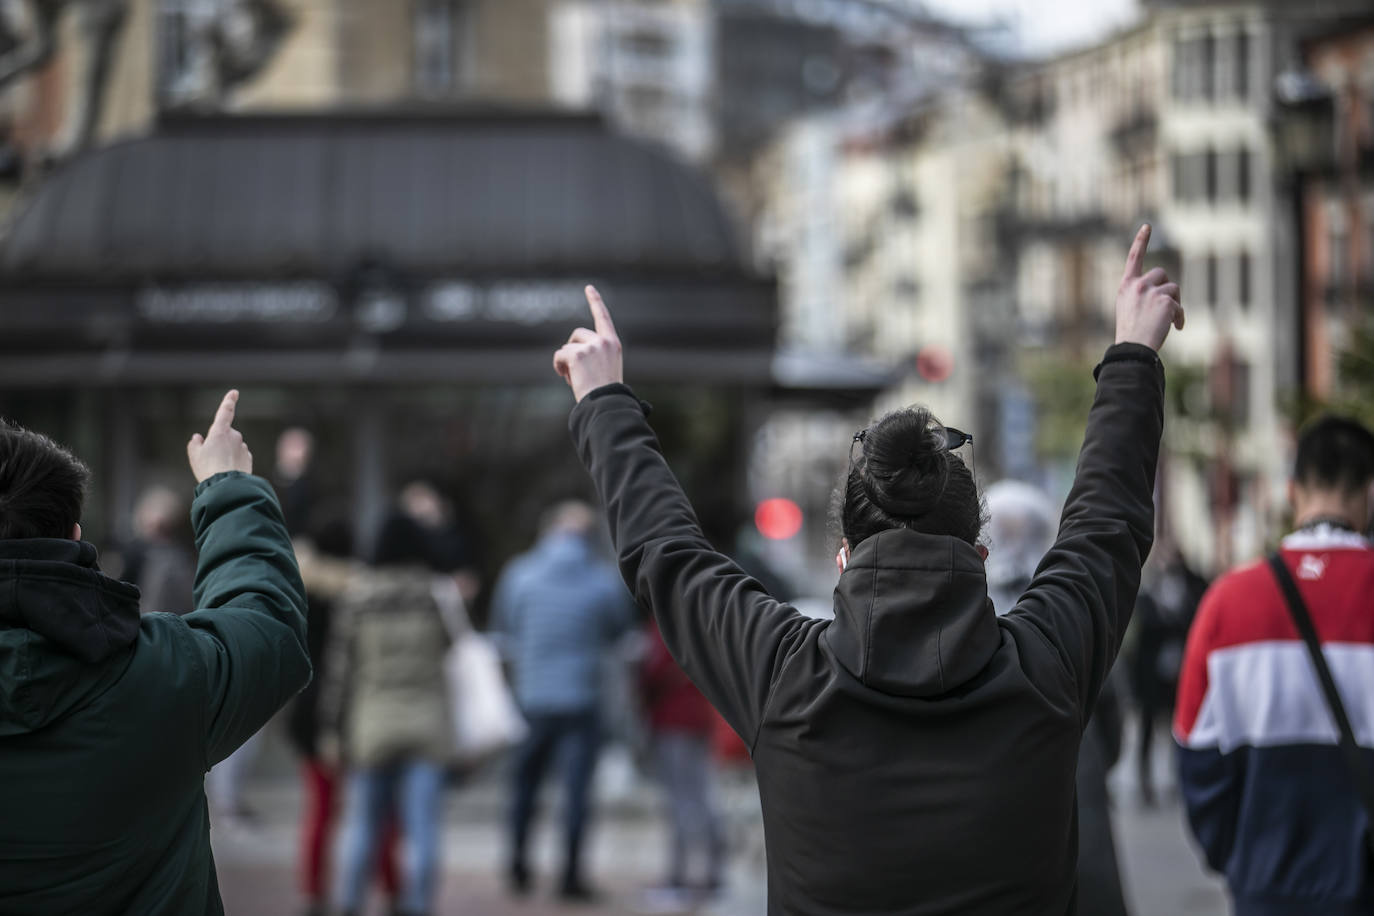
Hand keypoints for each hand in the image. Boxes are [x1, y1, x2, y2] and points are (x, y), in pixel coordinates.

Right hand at [186, 390, 252, 482]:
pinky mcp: (248, 458)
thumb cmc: (208, 468)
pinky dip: (234, 462)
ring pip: (232, 447)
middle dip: (219, 444)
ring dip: (226, 454)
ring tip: (218, 469)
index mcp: (220, 431)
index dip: (229, 401)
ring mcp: (243, 447)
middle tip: (210, 459)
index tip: (234, 393)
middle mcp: (235, 436)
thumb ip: (195, 444)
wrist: (227, 486)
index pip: (225, 412)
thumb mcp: (194, 455)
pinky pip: (239, 457)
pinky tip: (228, 473)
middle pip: (225, 436)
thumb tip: (198, 438)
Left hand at [552, 286, 623, 401]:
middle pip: (577, 335)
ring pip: (567, 347)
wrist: (606, 403)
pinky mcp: (577, 354)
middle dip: (572, 350)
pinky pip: (560, 355)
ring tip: (574, 378)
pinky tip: (565, 376)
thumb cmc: (606, 393)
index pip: (603, 317)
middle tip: (575, 371)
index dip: (595, 301)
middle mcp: (603, 341)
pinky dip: (559, 366)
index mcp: (613, 344)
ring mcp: (590, 346)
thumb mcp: (606, 369)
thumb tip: (568, 353)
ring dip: (566, 361)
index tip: (588, 288)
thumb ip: (594, 355)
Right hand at [1115, 224, 1183, 350]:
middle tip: (1167, 305)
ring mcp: (1152, 292)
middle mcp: (1138, 285)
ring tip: (1169, 321)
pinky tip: (1177, 328)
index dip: (1141, 241)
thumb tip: (1167, 292)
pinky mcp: (1166, 301)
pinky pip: (1180, 306)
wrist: (1133, 348)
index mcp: (1126, 286)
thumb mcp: (1129, 309)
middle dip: (1166, 287)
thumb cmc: (1130, 334)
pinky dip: (1180, 317)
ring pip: (1173, 289)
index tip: (1147, 226)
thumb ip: (1142, 295)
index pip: (1134, 258)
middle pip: (1161, 273)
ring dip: (1175, 303)